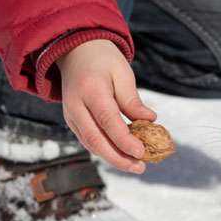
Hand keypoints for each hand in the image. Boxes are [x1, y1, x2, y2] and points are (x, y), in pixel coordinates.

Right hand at [57, 39, 156, 172]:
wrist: (75, 52)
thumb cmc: (104, 61)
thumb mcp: (123, 73)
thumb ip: (132, 99)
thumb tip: (149, 121)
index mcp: (90, 90)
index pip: (107, 120)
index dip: (124, 139)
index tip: (141, 152)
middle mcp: (76, 106)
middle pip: (95, 139)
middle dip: (118, 157)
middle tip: (140, 167)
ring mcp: (71, 116)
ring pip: (90, 144)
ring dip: (113, 158)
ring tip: (136, 166)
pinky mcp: (73, 122)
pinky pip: (89, 141)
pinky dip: (106, 151)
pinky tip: (123, 156)